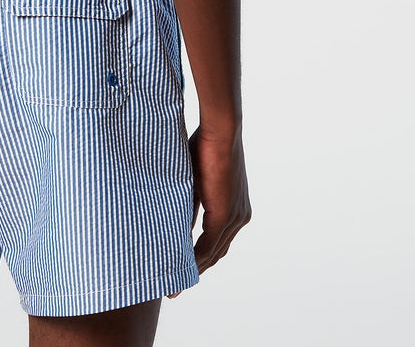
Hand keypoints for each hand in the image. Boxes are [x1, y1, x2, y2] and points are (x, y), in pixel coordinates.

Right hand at [175, 123, 250, 292]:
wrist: (221, 130)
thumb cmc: (207, 144)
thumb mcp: (196, 178)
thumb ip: (190, 201)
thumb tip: (174, 217)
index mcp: (235, 207)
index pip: (218, 241)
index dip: (201, 256)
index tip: (183, 268)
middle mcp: (240, 217)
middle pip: (217, 252)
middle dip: (196, 269)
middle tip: (176, 284)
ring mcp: (235, 217)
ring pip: (213, 252)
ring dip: (193, 267)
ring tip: (175, 282)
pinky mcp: (225, 214)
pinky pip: (208, 243)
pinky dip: (194, 257)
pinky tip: (180, 266)